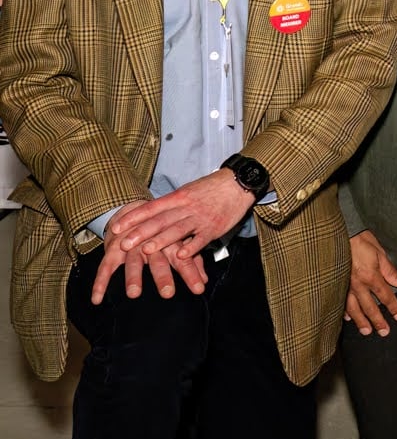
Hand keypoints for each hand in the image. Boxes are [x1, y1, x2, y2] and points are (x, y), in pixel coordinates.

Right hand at [90, 201, 207, 303]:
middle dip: (163, 276)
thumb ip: (192, 262)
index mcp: (170, 241)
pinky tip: (97, 299)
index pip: (184, 258)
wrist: (135, 210)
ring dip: (133, 277)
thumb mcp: (177, 244)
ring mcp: (131, 245)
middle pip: (158, 260)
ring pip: (133, 261)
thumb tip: (204, 281)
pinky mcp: (112, 249)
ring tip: (134, 293)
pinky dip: (100, 282)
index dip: (192, 273)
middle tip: (168, 293)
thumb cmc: (160, 232)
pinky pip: (105, 267)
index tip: (199, 288)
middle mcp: (151, 243)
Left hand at [108, 169, 253, 263]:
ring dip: (162, 240)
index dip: (133, 217)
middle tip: (123, 243)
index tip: (115, 227)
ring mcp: (201, 218)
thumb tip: (148, 214)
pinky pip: (202, 239)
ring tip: (146, 250)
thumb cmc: (211, 188)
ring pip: (178, 229)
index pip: (151, 208)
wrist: (239, 182)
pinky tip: (181, 256)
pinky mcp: (215, 227)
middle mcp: (187, 207)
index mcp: (178, 197)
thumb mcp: (188, 191)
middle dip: (141, 232)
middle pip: (161, 220)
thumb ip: (170, 204)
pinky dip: (192, 247)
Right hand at [344, 230, 396, 334]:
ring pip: (354, 308)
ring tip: (366, 331)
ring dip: (361, 321)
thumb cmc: (361, 241)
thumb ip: (390, 270)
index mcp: (370, 276)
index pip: (385, 295)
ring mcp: (345, 285)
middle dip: (377, 321)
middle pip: (369, 307)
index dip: (393, 307)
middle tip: (384, 332)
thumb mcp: (380, 252)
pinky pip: (340, 301)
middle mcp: (357, 284)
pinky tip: (348, 318)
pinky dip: (345, 311)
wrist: (340, 234)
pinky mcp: (337, 284)